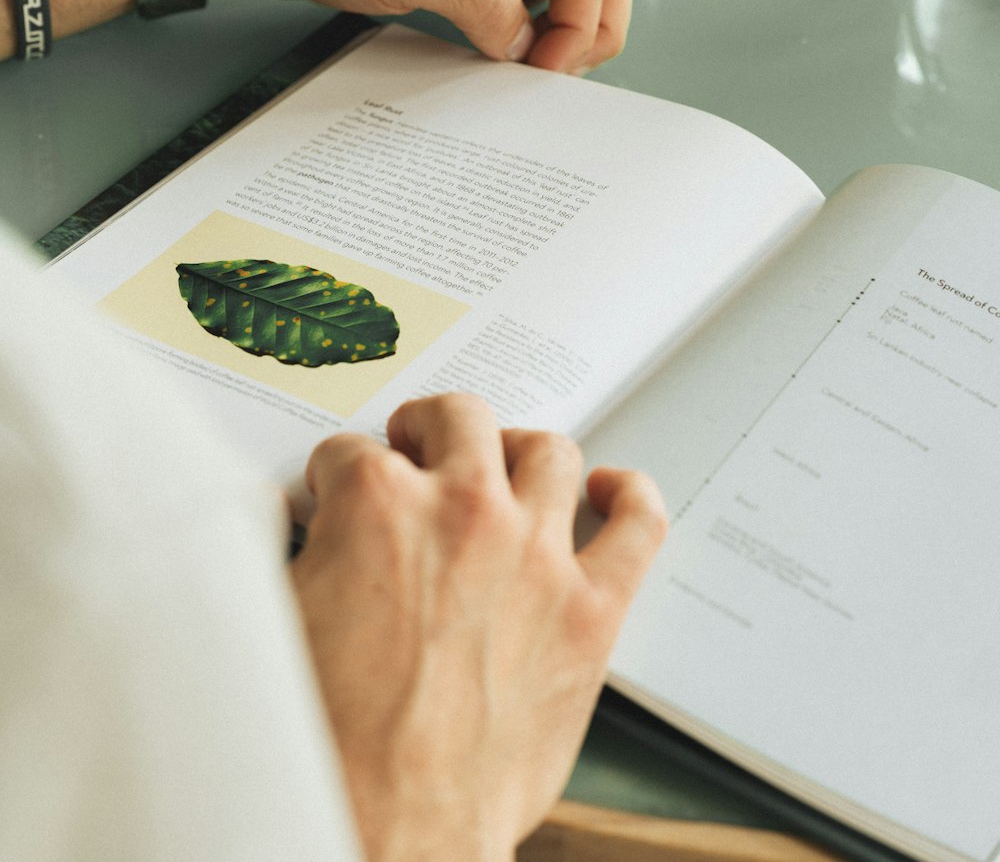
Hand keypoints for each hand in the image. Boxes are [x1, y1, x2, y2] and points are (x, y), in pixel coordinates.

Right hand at [290, 394, 666, 861]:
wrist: (388, 831)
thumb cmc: (328, 745)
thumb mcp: (267, 622)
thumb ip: (267, 547)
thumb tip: (266, 511)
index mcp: (378, 504)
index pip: (352, 453)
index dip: (338, 478)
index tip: (338, 498)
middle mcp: (464, 510)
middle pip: (457, 419)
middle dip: (426, 429)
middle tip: (415, 452)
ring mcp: (535, 554)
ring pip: (548, 451)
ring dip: (518, 448)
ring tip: (502, 463)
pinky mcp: (591, 610)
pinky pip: (639, 525)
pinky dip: (633, 497)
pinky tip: (611, 493)